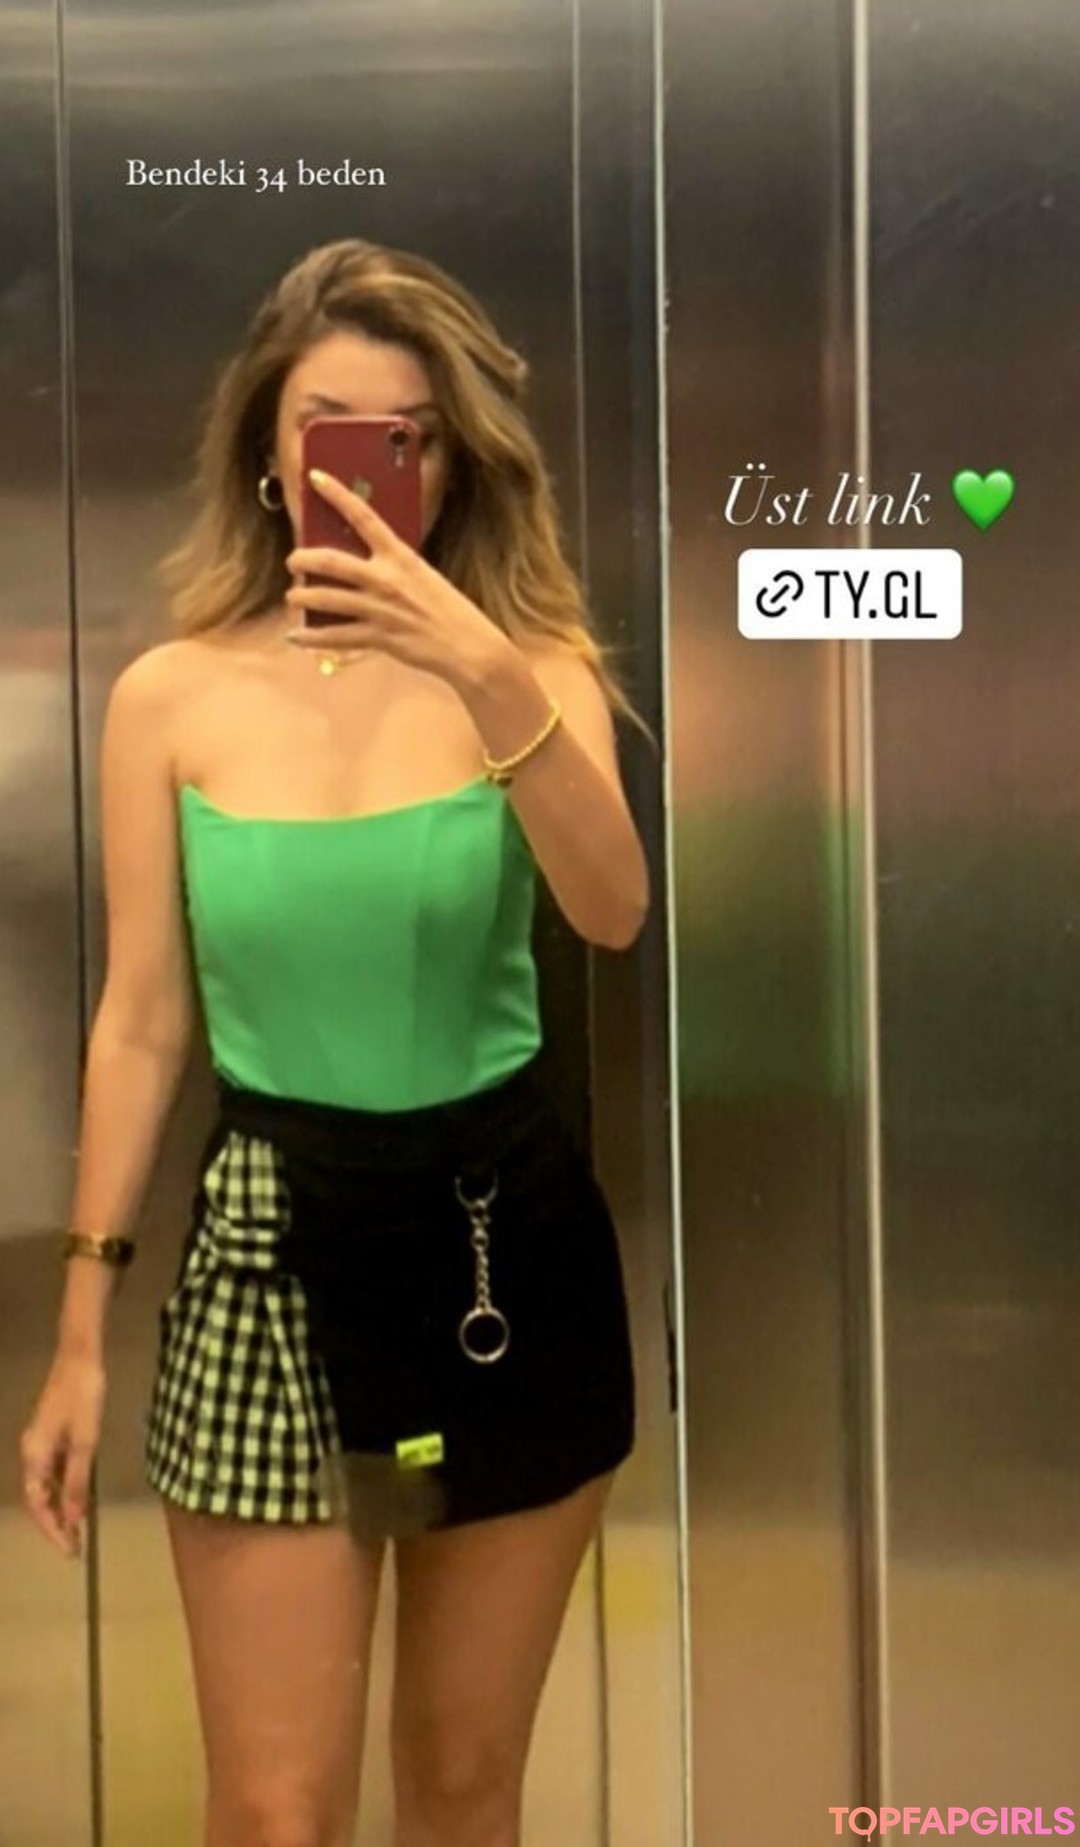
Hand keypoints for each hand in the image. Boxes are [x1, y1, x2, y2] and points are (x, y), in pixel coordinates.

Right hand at [20, 1351, 106, 1557]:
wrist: (80, 1357)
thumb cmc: (83, 1396)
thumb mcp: (85, 1441)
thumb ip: (77, 1481)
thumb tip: (72, 1519)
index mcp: (34, 1455)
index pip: (38, 1504)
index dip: (53, 1529)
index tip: (70, 1550)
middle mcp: (32, 1452)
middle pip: (39, 1498)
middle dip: (56, 1524)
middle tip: (76, 1547)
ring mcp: (41, 1443)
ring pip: (47, 1485)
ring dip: (61, 1508)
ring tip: (79, 1531)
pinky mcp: (53, 1435)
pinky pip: (56, 1470)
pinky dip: (66, 1487)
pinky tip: (81, 1497)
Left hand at [284, 468, 505, 687]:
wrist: (466, 644)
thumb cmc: (448, 609)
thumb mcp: (423, 575)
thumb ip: (393, 567)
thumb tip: (362, 563)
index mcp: (400, 556)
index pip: (364, 516)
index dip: (337, 494)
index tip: (316, 477)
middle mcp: (386, 578)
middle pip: (330, 560)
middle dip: (302, 559)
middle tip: (293, 561)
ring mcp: (379, 608)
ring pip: (326, 599)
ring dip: (301, 598)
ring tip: (292, 598)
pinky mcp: (377, 637)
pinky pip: (334, 636)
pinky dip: (310, 638)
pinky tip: (295, 637)